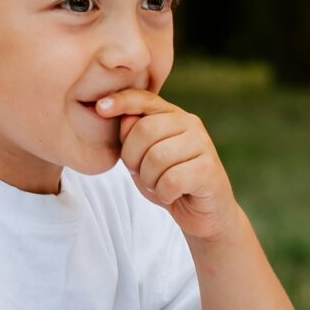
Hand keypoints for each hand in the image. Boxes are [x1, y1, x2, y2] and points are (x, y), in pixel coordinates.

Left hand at [95, 89, 241, 242]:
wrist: (201, 211)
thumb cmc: (168, 179)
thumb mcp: (143, 157)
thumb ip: (131, 136)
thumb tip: (116, 113)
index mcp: (173, 115)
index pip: (144, 99)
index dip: (121, 101)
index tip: (100, 108)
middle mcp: (190, 123)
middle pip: (144, 130)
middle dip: (133, 158)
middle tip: (141, 174)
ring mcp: (203, 144)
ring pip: (157, 157)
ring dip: (150, 180)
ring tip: (159, 184)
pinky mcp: (209, 169)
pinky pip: (171, 180)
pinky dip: (164, 193)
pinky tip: (172, 194)